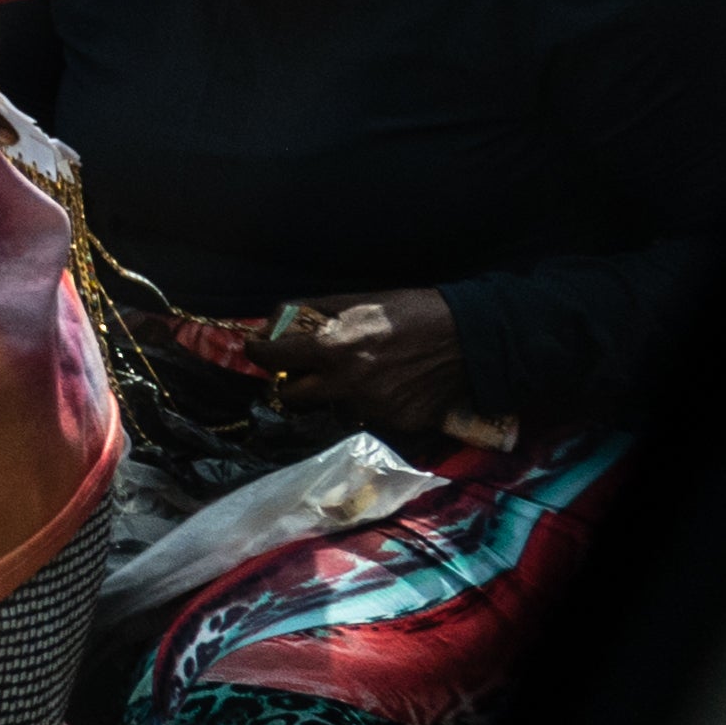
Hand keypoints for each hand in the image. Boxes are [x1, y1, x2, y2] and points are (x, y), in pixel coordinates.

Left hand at [267, 287, 470, 447]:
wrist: (467, 337)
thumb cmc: (408, 311)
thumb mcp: (354, 300)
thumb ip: (308, 312)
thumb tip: (271, 324)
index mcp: (331, 347)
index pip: (270, 356)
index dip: (258, 351)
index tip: (258, 349)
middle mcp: (346, 383)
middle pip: (291, 396)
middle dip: (291, 383)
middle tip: (303, 371)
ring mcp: (371, 408)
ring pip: (332, 408)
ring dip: (335, 395)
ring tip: (359, 376)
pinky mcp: (396, 424)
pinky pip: (368, 418)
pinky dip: (370, 405)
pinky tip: (387, 387)